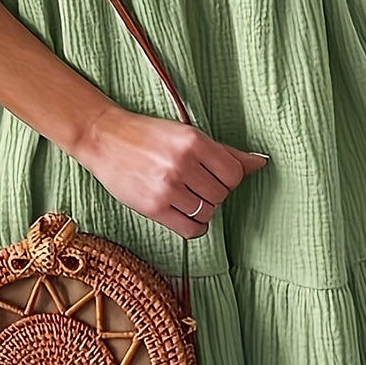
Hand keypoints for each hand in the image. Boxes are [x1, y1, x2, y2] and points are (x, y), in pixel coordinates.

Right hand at [73, 104, 268, 239]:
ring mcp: (167, 187)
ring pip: (207, 213)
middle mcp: (182, 163)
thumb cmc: (148, 136)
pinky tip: (184, 213)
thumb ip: (225, 152)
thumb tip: (261, 162)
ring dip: (201, 209)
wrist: (104, 138)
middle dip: (213, 193)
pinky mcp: (154, 207)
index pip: (234, 174)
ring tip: (184, 196)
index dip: (228, 178)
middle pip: (221, 195)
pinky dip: (194, 226)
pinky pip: (191, 230)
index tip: (213, 175)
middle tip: (195, 184)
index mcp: (193, 141)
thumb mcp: (187, 135)